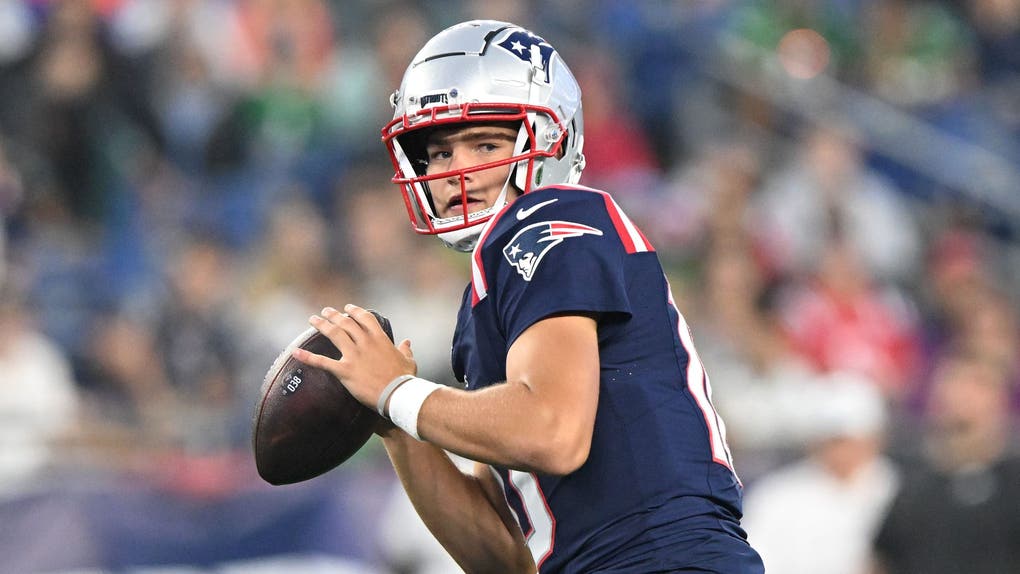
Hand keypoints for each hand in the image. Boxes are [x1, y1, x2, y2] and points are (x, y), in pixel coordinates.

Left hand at [293, 304, 416, 411]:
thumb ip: (406, 350)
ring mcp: (354, 356)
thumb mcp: (409, 361)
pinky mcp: (345, 370)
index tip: (347, 308)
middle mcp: (365, 343)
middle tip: (326, 312)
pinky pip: (323, 362)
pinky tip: (295, 352)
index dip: (355, 311)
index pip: (365, 319)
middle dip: (334, 315)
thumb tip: (407, 342)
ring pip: (334, 334)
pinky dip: (307, 357)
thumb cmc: (405, 379)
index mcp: (380, 339)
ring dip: (322, 325)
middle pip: (346, 323)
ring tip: (313, 319)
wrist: (398, 394)